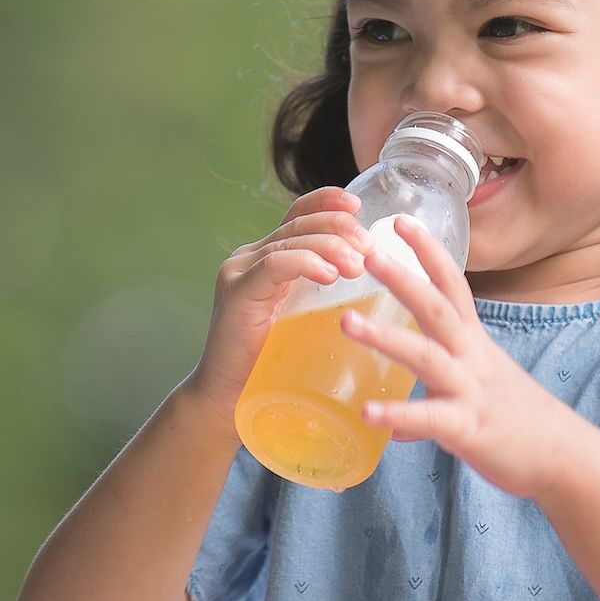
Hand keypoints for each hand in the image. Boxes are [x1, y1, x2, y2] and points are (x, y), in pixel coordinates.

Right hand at [182, 186, 374, 431]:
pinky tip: (329, 274)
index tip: (358, 205)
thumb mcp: (303, 319)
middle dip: (338, 225)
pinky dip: (306, 263)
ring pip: (291, 240)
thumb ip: (322, 297)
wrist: (227, 399)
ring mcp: (240, 272)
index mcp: (266, 258)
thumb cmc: (271, 366)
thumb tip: (372, 284)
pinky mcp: (236, 293)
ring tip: (358, 264)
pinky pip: (275, 264)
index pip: (297, 214)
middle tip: (368, 244)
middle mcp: (249, 257)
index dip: (326, 201)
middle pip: (299, 222)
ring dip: (330, 246)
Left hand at [338, 215, 589, 501]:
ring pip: (426, 355)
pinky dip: (398, 414)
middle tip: (367, 253)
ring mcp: (471, 391)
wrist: (565, 458)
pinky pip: (431, 418)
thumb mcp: (479, 393)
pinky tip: (367, 412)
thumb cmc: (522, 423)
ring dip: (385, 336)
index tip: (401, 221)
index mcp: (474, 342)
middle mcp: (473, 358)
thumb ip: (439, 394)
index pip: (452, 285)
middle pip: (437, 307)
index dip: (429, 252)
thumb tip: (398, 421)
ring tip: (346, 321)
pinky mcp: (469, 428)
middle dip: (403, 278)